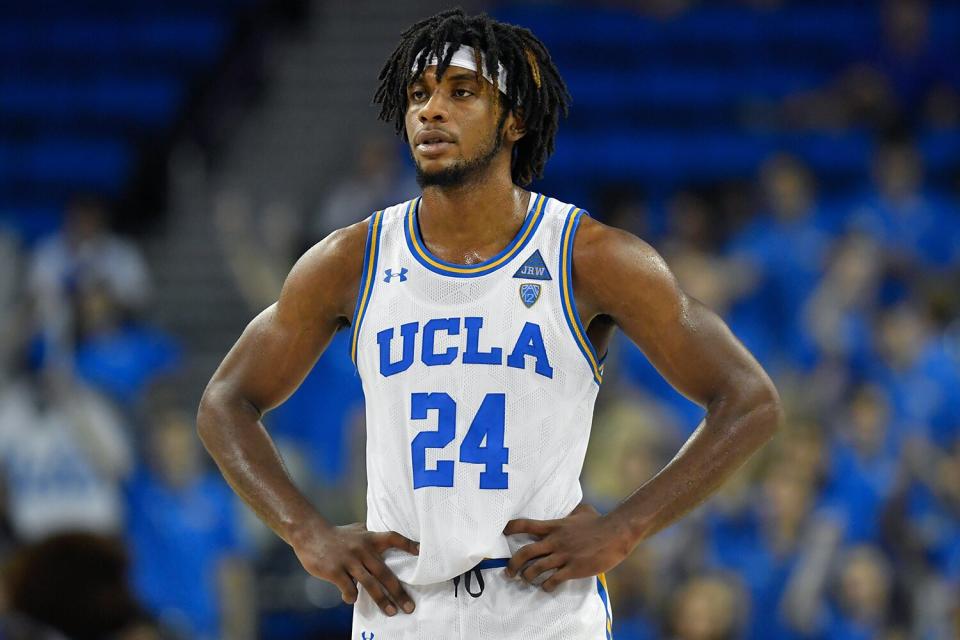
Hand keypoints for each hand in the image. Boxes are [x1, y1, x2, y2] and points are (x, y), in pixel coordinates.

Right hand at [291, 521, 418, 615]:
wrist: (309, 533)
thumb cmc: (335, 535)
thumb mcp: (356, 531)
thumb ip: (370, 537)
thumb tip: (387, 542)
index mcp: (369, 537)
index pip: (393, 538)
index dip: (408, 544)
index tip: (422, 553)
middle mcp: (362, 548)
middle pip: (385, 572)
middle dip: (398, 591)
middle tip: (409, 606)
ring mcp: (349, 560)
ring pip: (370, 584)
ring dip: (382, 600)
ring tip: (391, 612)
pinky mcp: (335, 570)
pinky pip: (348, 589)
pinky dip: (351, 597)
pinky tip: (351, 599)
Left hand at [503, 503, 631, 591]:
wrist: (616, 533)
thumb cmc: (600, 522)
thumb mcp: (582, 512)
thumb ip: (571, 512)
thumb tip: (572, 510)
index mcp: (554, 526)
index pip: (526, 525)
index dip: (511, 528)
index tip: (502, 532)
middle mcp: (555, 541)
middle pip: (525, 553)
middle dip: (513, 564)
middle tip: (508, 572)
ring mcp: (563, 555)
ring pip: (536, 569)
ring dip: (527, 577)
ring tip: (526, 581)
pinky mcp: (573, 569)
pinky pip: (553, 580)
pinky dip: (546, 586)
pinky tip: (546, 588)